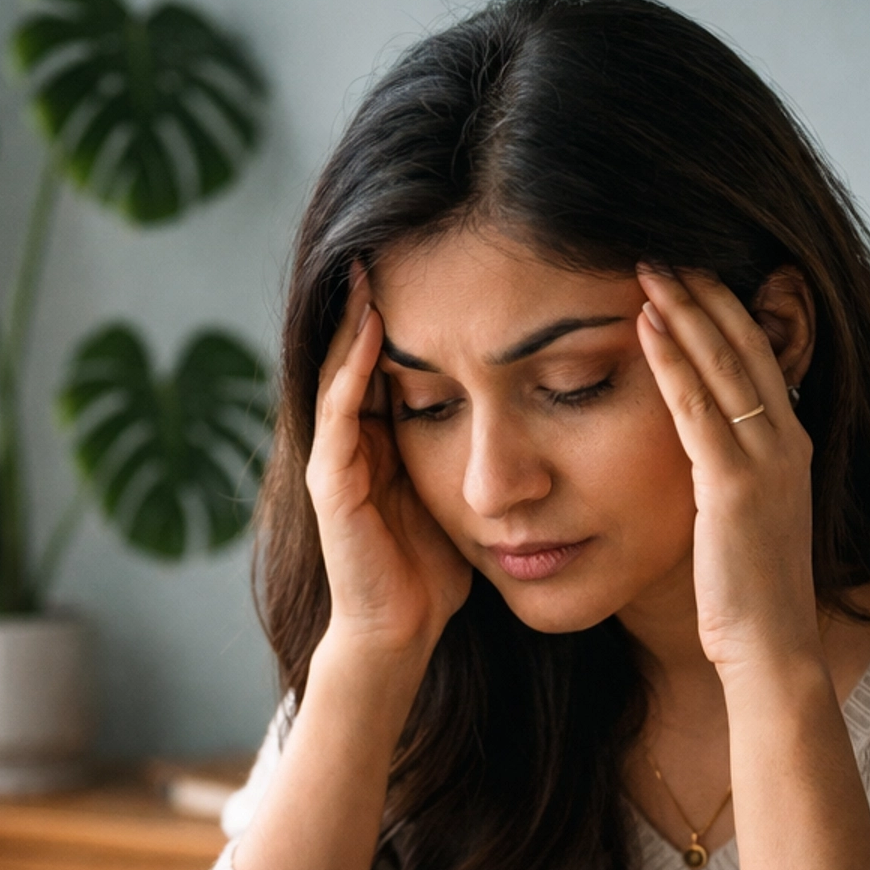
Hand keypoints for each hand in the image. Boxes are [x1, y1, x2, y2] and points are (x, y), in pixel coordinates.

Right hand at [307, 268, 471, 673]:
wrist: (400, 635)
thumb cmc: (435, 574)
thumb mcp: (463, 492)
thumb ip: (478, 449)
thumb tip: (538, 407)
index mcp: (379, 439)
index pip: (386, 358)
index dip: (405, 309)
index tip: (430, 255)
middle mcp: (349, 441)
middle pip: (355, 352)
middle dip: (367, 298)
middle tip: (388, 234)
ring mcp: (334, 461)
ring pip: (338, 372)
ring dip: (353, 319)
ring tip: (370, 264)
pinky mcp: (331, 486)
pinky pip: (338, 414)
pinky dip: (352, 369)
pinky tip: (372, 329)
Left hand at [635, 267, 818, 679]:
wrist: (772, 650)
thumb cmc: (749, 600)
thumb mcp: (742, 525)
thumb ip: (727, 482)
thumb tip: (698, 464)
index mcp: (791, 449)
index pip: (760, 361)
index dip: (728, 314)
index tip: (694, 276)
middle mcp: (787, 442)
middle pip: (746, 346)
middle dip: (707, 292)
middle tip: (666, 248)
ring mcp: (765, 460)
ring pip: (724, 363)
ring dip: (686, 309)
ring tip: (649, 265)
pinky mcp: (733, 485)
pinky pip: (697, 407)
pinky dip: (672, 359)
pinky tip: (645, 323)